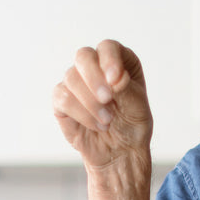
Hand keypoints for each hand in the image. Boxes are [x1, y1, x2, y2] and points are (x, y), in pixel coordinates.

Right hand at [52, 40, 151, 172]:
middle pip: (83, 56)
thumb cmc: (132, 125)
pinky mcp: (62, 99)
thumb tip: (114, 78)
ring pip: (71, 78)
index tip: (115, 80)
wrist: (119, 151)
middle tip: (107, 99)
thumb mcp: (138, 107)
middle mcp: (96, 66)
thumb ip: (127, 90)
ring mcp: (76, 82)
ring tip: (107, 121)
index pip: (108, 47)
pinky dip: (81, 114)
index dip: (109, 60)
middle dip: (94, 78)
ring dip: (90, 102)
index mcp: (119, 61)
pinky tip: (96, 125)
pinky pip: (62, 98)